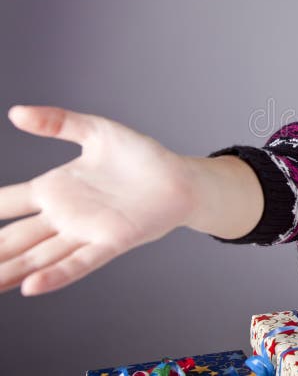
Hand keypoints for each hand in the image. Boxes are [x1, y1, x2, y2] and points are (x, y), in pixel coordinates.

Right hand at [0, 105, 194, 295]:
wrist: (179, 177)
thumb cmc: (140, 157)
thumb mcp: (96, 131)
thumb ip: (57, 122)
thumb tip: (15, 112)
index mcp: (55, 189)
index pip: (7, 203)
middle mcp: (65, 215)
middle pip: (15, 238)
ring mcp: (86, 231)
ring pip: (38, 257)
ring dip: (10, 270)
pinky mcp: (112, 241)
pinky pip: (79, 262)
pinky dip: (55, 275)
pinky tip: (30, 287)